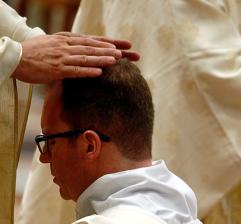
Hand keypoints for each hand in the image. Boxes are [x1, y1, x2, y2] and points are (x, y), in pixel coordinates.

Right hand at [13, 32, 139, 83]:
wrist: (16, 57)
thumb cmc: (36, 52)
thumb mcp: (56, 43)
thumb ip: (72, 46)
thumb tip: (87, 50)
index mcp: (68, 39)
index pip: (94, 40)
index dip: (111, 43)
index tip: (127, 45)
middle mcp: (67, 45)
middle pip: (94, 48)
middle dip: (113, 50)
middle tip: (130, 53)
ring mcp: (62, 57)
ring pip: (86, 57)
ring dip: (102, 59)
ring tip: (117, 60)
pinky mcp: (56, 69)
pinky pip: (74, 70)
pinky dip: (87, 71)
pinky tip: (99, 73)